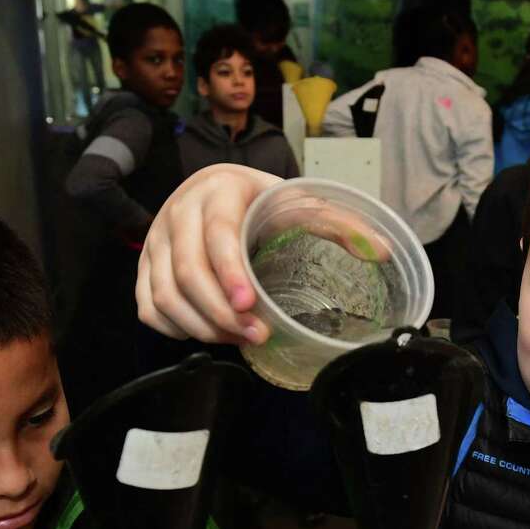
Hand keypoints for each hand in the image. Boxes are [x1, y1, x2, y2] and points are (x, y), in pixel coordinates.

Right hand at [134, 165, 393, 345]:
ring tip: (239, 338)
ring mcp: (156, 242)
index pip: (216, 237)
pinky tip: (209, 334)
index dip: (230, 274)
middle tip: (257, 336)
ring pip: (165, 296)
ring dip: (202, 327)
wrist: (221, 189)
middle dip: (222, 314)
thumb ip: (340, 224)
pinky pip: (149, 307)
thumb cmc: (264, 203)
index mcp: (219, 193)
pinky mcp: (146, 266)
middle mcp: (178, 213)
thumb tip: (383, 251)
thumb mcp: (301, 203)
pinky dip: (176, 329)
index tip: (250, 306)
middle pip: (188, 275)